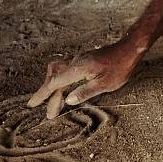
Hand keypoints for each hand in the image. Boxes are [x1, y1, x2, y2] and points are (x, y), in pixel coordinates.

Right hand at [27, 41, 143, 118]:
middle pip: (55, 78)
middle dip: (49, 95)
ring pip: (59, 72)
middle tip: (49, 113)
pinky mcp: (84, 60)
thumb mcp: (105, 84)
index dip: (43, 94)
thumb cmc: (120, 67)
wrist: (130, 49)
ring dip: (55, 87)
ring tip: (55, 103)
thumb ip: (85, 92)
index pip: (55, 83)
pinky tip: (66, 90)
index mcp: (78, 68)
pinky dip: (62, 81)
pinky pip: (67, 70)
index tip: (32, 104)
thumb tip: (67, 100)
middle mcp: (76, 62)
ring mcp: (80, 59)